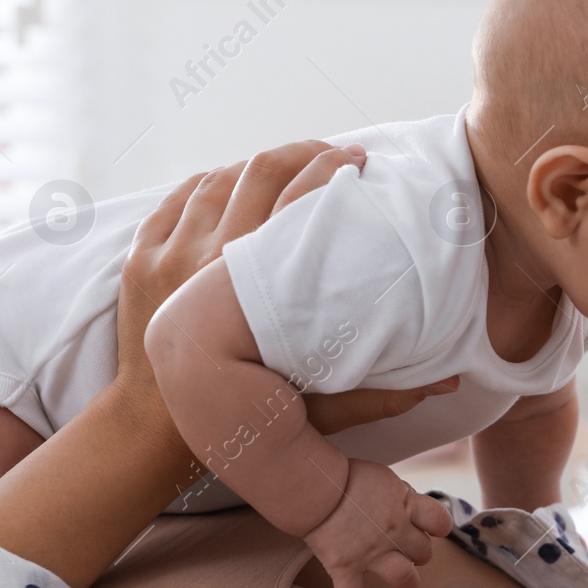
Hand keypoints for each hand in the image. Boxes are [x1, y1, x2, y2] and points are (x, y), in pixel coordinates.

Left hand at [106, 140, 458, 455]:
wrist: (157, 433)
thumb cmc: (240, 422)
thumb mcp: (316, 411)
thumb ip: (380, 394)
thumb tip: (446, 382)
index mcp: (251, 287)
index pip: (296, 198)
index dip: (330, 169)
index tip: (358, 162)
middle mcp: (205, 259)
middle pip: (258, 172)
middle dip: (300, 154)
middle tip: (333, 156)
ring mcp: (166, 256)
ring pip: (216, 180)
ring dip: (257, 166)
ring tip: (289, 167)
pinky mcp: (141, 260)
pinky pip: (176, 199)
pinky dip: (208, 183)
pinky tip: (233, 183)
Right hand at [302, 459, 453, 587]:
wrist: (315, 485)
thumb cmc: (346, 476)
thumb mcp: (383, 478)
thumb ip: (399, 495)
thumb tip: (406, 503)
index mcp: (405, 505)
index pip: (440, 521)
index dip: (438, 528)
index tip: (430, 530)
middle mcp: (394, 531)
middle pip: (424, 553)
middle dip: (418, 554)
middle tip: (406, 552)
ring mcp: (371, 552)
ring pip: (405, 579)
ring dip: (407, 585)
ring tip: (404, 586)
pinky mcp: (345, 566)